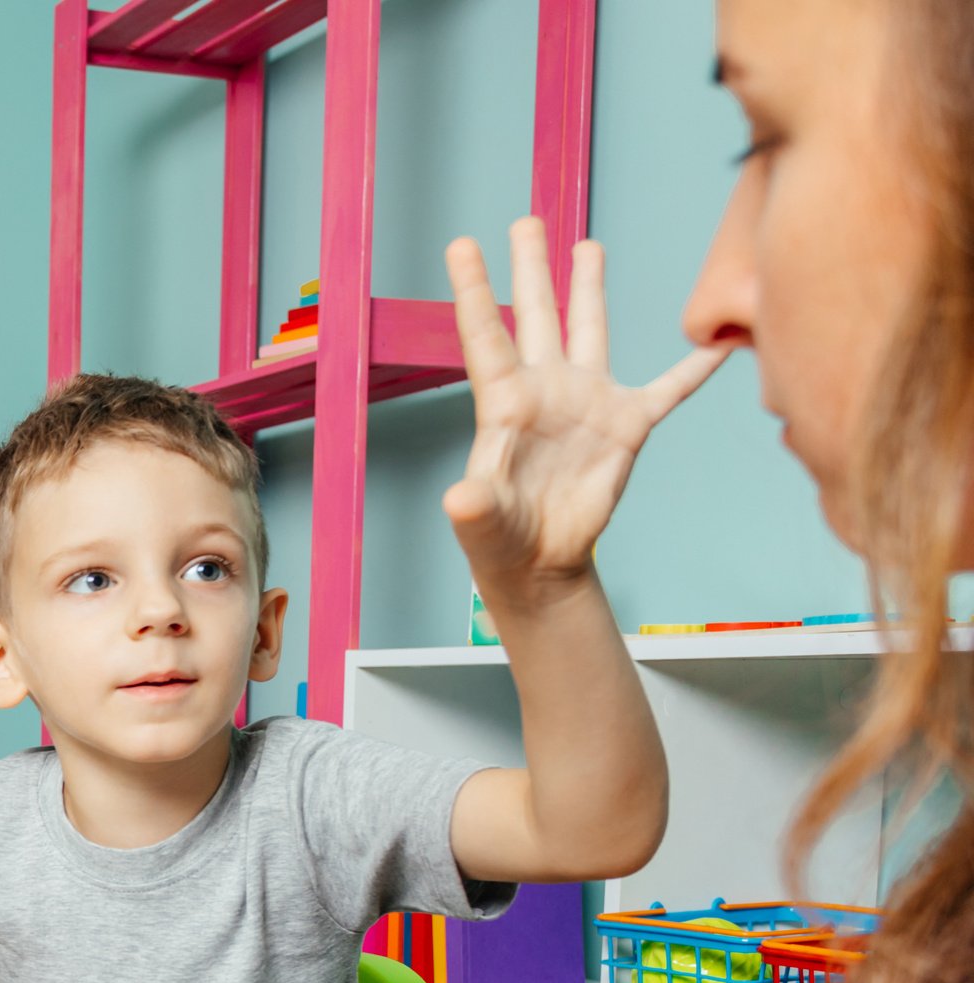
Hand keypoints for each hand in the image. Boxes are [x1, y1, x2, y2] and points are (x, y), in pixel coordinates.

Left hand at [445, 219, 729, 598]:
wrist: (541, 564)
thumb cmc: (500, 542)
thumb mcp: (483, 525)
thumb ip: (473, 507)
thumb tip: (459, 500)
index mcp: (504, 404)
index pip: (485, 336)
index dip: (473, 290)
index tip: (460, 244)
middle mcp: (545, 390)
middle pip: (536, 315)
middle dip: (531, 267)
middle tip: (525, 219)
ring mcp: (587, 402)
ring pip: (589, 330)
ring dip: (590, 288)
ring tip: (586, 244)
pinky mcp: (627, 426)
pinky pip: (669, 387)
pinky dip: (696, 364)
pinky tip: (722, 337)